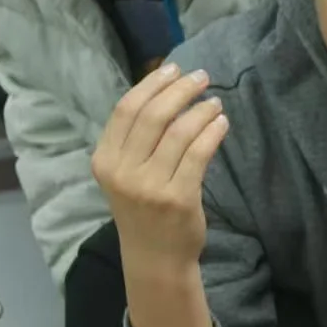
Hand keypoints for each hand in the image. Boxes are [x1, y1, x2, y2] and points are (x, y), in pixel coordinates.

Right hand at [92, 63, 230, 268]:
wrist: (156, 258)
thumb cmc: (144, 210)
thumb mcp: (126, 174)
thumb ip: (136, 140)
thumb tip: (165, 90)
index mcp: (105, 161)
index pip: (126, 110)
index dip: (152, 84)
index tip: (173, 68)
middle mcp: (123, 172)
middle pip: (153, 115)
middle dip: (180, 89)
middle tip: (202, 78)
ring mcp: (149, 186)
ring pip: (178, 132)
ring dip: (200, 110)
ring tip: (215, 102)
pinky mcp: (177, 198)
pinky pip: (198, 153)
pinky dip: (212, 132)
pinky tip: (221, 123)